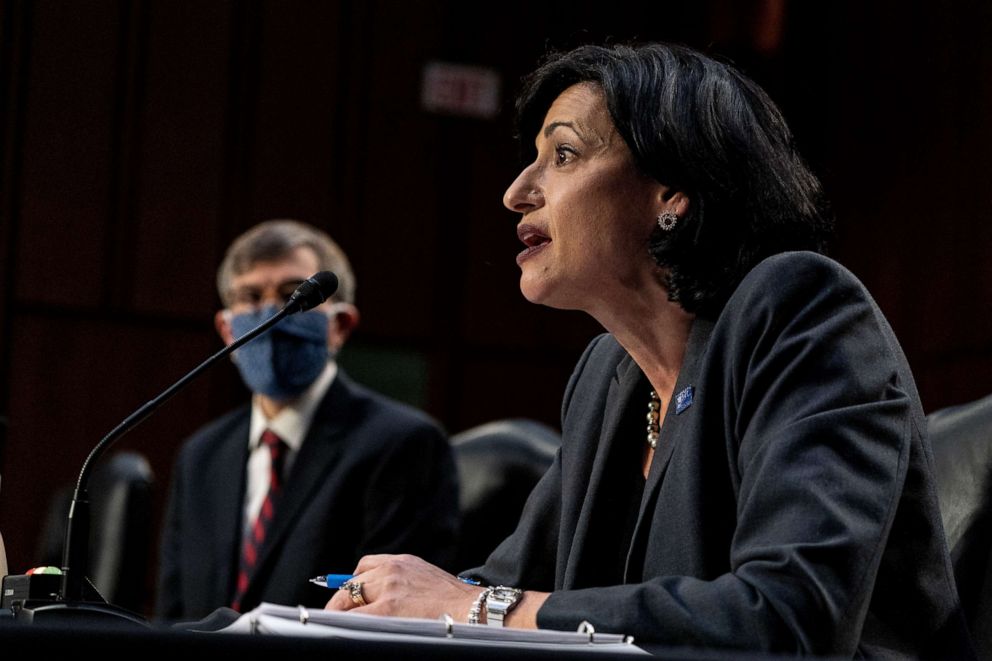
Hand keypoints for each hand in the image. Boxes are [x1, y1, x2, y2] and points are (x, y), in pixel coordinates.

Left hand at [324, 554, 481, 620]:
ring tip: (341, 625)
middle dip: (342, 600)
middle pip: (352, 582)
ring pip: (348, 597)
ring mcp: (388, 588)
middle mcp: (392, 569)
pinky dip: (346, 623)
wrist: (472, 610)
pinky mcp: (387, 608)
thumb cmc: (454, 602)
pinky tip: (347, 631)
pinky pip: (355, 616)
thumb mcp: (426, 579)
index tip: (347, 597)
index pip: (365, 567)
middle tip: (337, 615)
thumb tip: (377, 600)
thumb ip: (402, 583)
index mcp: (402, 561)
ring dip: (342, 611)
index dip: (353, 584)